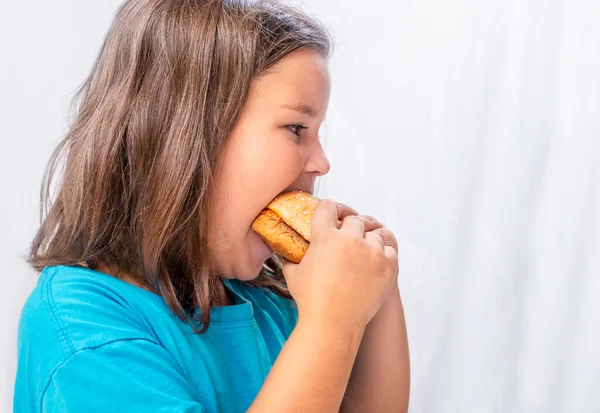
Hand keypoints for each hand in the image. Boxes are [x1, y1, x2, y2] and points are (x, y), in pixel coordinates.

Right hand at [282, 200, 398, 331]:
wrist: (333, 323)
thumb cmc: (310, 300)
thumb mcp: (293, 274)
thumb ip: (291, 258)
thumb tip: (287, 252)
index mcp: (325, 237)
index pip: (328, 207)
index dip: (329, 208)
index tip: (332, 214)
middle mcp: (350, 240)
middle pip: (354, 219)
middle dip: (350, 226)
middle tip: (348, 235)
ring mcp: (371, 252)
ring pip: (375, 233)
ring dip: (369, 239)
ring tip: (365, 248)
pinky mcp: (387, 266)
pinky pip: (390, 249)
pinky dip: (384, 252)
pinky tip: (377, 258)